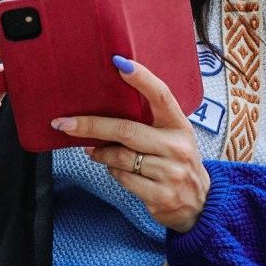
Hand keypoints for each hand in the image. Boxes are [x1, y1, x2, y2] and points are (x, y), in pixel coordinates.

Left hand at [59, 58, 209, 231]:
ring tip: (93, 150)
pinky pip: (123, 178)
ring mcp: (171, 172)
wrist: (201, 203)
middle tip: (64, 123)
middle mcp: (177, 146)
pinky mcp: (162, 195)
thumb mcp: (171, 137)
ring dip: (100, 153)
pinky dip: (112, 171)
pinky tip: (114, 168)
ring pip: (120, 157)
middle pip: (127, 130)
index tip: (119, 62)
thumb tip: (102, 108)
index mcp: (179, 125)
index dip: (141, 78)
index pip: (161, 95)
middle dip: (91, 126)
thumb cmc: (176, 161)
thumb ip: (147, 122)